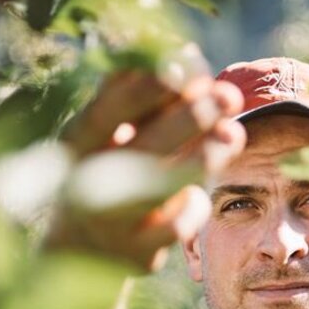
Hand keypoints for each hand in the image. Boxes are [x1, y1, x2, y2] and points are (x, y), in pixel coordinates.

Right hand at [49, 69, 245, 269]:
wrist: (78, 252)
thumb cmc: (103, 170)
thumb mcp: (106, 134)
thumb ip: (140, 96)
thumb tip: (186, 53)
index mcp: (74, 147)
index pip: (106, 113)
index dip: (146, 88)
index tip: (186, 60)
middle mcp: (84, 186)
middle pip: (142, 149)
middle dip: (190, 119)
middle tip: (228, 95)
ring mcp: (110, 224)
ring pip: (165, 188)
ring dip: (205, 157)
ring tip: (233, 133)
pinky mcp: (136, 255)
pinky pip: (178, 224)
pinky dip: (193, 202)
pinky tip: (195, 191)